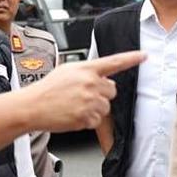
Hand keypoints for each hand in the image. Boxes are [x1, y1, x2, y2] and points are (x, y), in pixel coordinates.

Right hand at [23, 51, 145, 131]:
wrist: (32, 106)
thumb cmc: (46, 90)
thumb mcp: (66, 71)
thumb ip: (86, 72)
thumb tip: (99, 77)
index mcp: (86, 69)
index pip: (114, 62)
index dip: (132, 58)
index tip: (144, 56)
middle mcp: (91, 83)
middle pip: (112, 90)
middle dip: (102, 94)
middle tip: (84, 96)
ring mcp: (90, 100)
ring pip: (106, 107)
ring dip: (95, 109)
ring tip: (76, 106)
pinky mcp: (87, 116)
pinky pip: (97, 120)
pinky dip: (88, 121)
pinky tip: (74, 115)